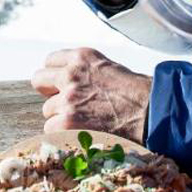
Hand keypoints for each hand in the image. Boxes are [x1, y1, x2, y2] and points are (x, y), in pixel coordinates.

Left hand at [31, 48, 151, 143]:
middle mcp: (71, 74)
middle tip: (65, 104)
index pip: (50, 61)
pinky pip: (51, 129)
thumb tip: (69, 84)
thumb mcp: (109, 69)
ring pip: (48, 110)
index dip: (55, 75)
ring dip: (61, 117)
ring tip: (85, 122)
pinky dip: (64, 134)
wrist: (152, 113)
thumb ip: (85, 72)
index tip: (61, 84)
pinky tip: (82, 133)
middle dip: (51, 92)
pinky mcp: (66, 122)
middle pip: (39, 80)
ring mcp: (67, 99)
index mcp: (82, 57)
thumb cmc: (138, 94)